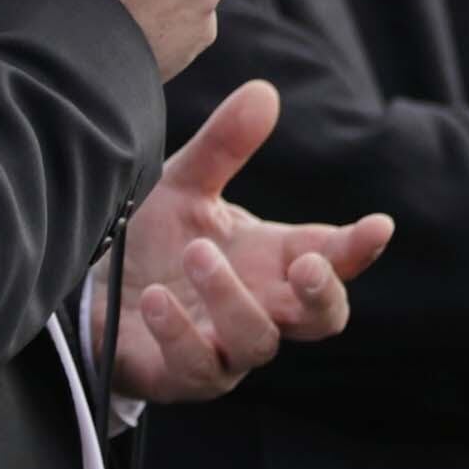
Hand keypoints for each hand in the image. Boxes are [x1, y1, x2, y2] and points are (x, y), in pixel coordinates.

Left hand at [110, 81, 396, 403]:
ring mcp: (226, 349)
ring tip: (197, 252)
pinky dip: (180, 332)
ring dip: (232, 298)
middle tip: (305, 264)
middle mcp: (261, 308)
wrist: (90, 290)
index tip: (378, 226)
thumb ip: (224, 145)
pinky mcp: (182, 377)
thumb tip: (263, 91)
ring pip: (258, 341)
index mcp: (273, 261)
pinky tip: (154, 299)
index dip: (359, 248)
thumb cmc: (152, 239)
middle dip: (322, 294)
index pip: (333, 258)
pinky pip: (198, 368)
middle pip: (323, 319)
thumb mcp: (185, 184)